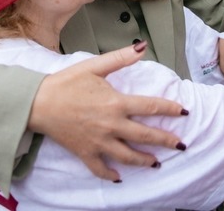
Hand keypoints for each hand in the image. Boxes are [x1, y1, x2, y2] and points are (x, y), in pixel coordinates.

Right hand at [28, 42, 186, 181]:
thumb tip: (142, 46)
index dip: (170, 109)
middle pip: (145, 136)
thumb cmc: (66, 82)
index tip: (183, 112)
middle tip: (182, 145)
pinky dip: (110, 175)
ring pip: (128, 156)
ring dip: (145, 161)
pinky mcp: (85, 153)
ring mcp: (99, 142)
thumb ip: (121, 58)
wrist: (39, 102)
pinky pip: (101, 169)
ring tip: (156, 163)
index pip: (151, 107)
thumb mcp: (95, 66)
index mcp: (116, 103)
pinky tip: (119, 178)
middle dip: (166, 141)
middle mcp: (111, 125)